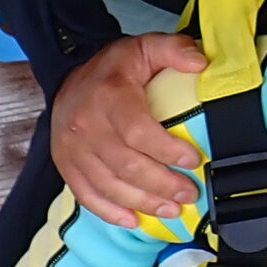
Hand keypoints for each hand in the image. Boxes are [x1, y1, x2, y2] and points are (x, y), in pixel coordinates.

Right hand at [50, 33, 209, 225]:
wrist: (69, 75)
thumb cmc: (115, 67)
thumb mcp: (146, 46)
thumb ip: (174, 49)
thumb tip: (200, 64)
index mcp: (109, 96)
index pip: (138, 131)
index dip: (167, 150)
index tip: (194, 160)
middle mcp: (86, 125)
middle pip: (126, 165)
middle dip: (162, 185)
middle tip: (189, 193)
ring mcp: (72, 148)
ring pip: (109, 185)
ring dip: (143, 202)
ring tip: (172, 210)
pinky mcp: (66, 164)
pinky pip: (86, 194)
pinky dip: (110, 212)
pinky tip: (134, 220)